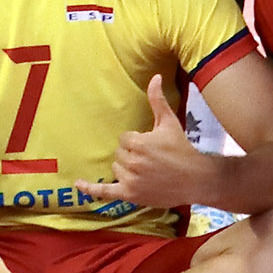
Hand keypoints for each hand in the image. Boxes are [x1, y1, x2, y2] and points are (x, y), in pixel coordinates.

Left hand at [70, 78, 215, 210]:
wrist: (196, 179)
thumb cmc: (182, 149)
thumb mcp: (169, 122)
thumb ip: (157, 100)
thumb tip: (155, 77)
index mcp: (140, 143)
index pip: (124, 138)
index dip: (136, 141)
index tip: (151, 146)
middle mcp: (133, 162)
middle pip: (119, 154)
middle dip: (132, 154)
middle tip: (152, 160)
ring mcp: (131, 180)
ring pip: (116, 169)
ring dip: (126, 169)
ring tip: (147, 171)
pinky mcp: (131, 195)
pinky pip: (105, 192)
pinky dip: (90, 189)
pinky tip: (77, 184)